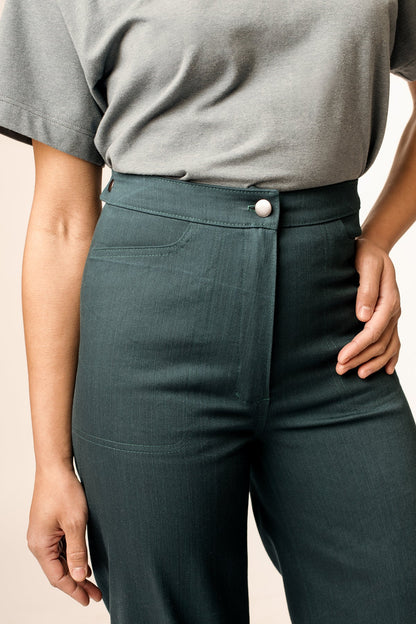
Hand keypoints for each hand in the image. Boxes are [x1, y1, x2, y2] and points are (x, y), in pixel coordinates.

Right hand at [26, 466, 101, 605]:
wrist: (55, 467)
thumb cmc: (64, 490)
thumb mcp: (75, 522)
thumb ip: (77, 551)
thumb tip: (78, 576)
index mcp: (40, 545)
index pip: (57, 577)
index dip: (74, 590)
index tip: (89, 599)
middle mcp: (38, 542)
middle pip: (57, 571)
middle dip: (76, 584)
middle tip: (95, 594)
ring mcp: (42, 534)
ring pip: (59, 561)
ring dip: (74, 571)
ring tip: (92, 583)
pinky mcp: (49, 526)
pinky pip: (59, 549)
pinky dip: (71, 558)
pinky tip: (83, 564)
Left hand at [335, 236, 401, 377]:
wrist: (374, 247)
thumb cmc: (367, 254)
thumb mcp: (366, 264)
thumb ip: (366, 289)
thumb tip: (362, 316)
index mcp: (389, 299)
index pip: (374, 330)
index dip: (358, 346)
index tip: (342, 357)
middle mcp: (394, 310)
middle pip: (379, 342)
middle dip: (360, 358)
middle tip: (340, 369)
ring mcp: (393, 315)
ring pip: (387, 345)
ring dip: (373, 362)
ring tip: (358, 374)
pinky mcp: (389, 317)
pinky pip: (394, 341)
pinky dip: (391, 357)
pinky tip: (385, 370)